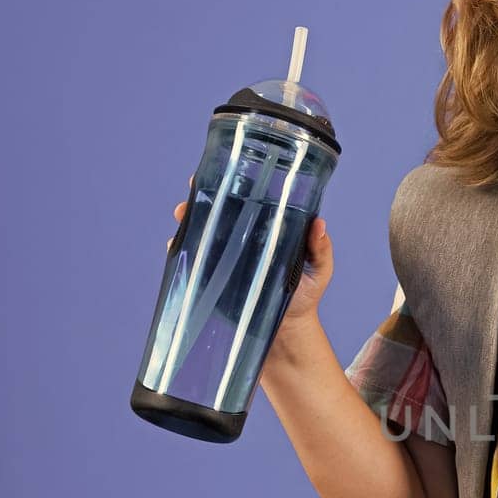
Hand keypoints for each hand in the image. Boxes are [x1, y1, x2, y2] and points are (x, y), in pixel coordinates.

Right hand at [166, 178, 333, 325]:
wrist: (288, 328)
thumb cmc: (307, 294)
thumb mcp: (319, 269)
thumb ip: (319, 248)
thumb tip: (319, 224)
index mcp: (269, 228)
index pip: (251, 198)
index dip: (236, 182)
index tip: (225, 169)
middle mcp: (245, 237)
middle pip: (220, 209)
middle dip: (203, 196)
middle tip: (193, 190)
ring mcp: (228, 255)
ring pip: (203, 230)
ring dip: (189, 218)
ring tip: (183, 214)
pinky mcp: (216, 275)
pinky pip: (196, 258)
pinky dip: (183, 249)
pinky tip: (178, 244)